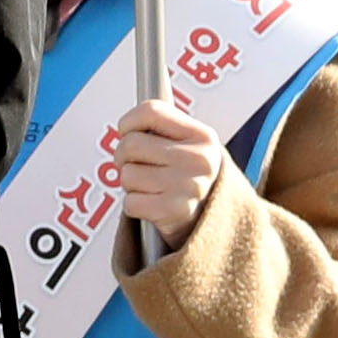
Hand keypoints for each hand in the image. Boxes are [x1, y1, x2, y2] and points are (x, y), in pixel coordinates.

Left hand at [110, 96, 231, 249]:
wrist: (214, 226)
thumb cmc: (190, 180)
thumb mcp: (191, 148)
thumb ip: (164, 130)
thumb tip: (126, 125)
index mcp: (202, 136)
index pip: (151, 111)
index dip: (129, 121)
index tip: (126, 131)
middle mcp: (198, 159)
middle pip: (131, 144)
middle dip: (124, 157)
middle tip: (135, 166)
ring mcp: (187, 187)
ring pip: (127, 174)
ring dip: (130, 184)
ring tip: (149, 187)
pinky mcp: (174, 212)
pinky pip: (130, 202)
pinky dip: (134, 206)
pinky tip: (152, 206)